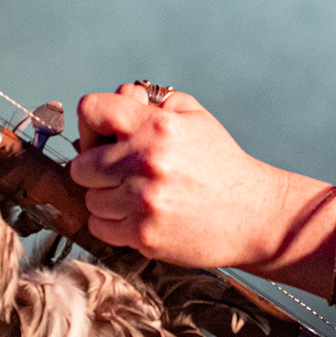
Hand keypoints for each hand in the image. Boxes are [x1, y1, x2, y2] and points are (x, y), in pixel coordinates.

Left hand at [66, 83, 335, 294]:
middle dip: (97, 168)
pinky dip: (112, 224)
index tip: (104, 138)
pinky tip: (138, 216)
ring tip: (136, 196)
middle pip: (81, 165)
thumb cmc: (220, 162)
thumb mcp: (195, 116)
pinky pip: (99, 228)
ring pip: (90, 200)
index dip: (92, 124)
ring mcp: (143, 202)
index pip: (91, 110)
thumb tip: (116, 100)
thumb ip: (152, 101)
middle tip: (121, 173)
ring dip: (106, 199)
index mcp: (158, 126)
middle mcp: (146, 161)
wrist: (254, 214)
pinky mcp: (144, 236)